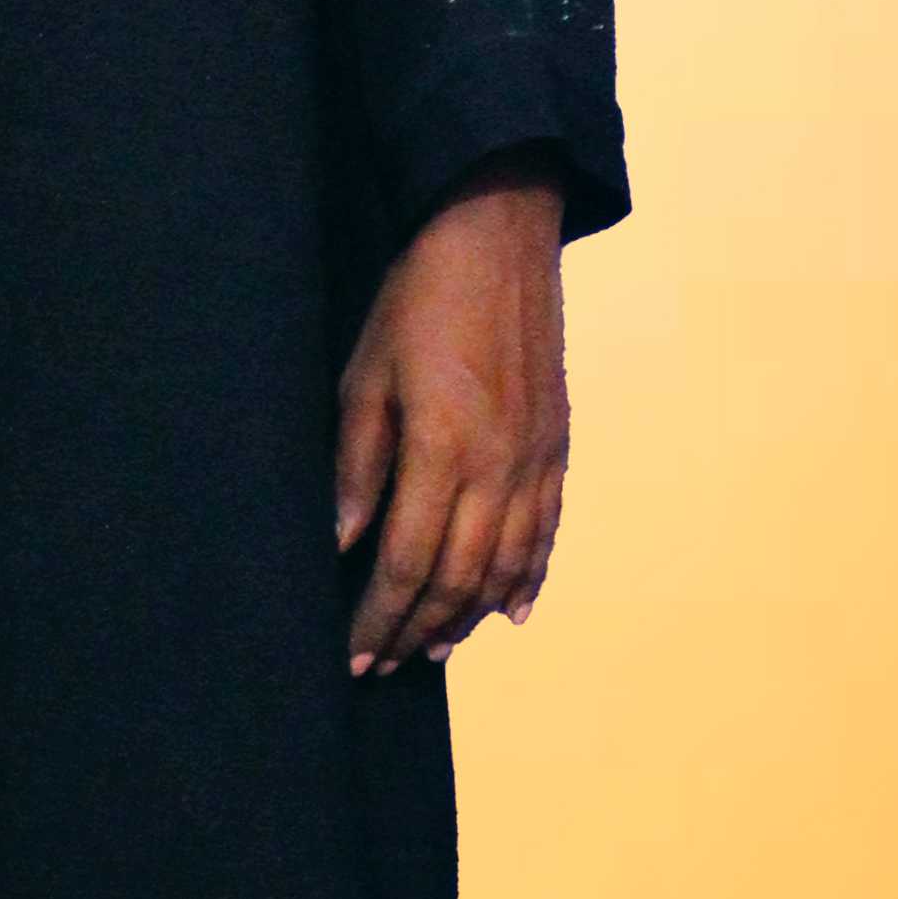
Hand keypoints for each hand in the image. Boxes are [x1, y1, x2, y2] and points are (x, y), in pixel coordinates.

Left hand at [334, 167, 568, 678]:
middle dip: (417, 630)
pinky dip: (528, 577)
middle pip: (458, 579)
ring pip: (506, 565)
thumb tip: (340, 544)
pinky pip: (546, 530)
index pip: (407, 565)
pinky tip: (510, 609)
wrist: (497, 234)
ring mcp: (535, 458)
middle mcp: (499, 467)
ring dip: (469, 616)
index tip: (353, 655)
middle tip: (384, 664)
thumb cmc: (417, 298)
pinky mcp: (557, 443)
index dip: (379, 618)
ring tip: (435, 648)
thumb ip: (356, 467)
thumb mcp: (364, 378)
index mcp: (443, 452)